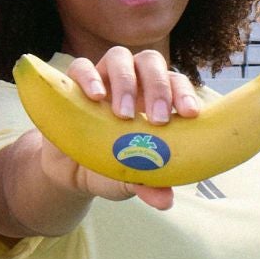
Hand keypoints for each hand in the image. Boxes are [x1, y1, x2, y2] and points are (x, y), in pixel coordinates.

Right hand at [53, 47, 202, 211]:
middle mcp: (132, 81)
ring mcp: (102, 78)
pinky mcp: (72, 83)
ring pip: (119, 57)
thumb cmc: (109, 167)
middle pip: (151, 63)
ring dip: (125, 81)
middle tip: (158, 119)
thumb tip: (166, 200)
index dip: (185, 93)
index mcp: (153, 99)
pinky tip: (95, 97)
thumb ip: (148, 185)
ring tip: (123, 115)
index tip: (190, 115)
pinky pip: (80, 66)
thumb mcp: (129, 179)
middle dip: (158, 87)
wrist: (69, 172)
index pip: (176, 82)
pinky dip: (89, 77)